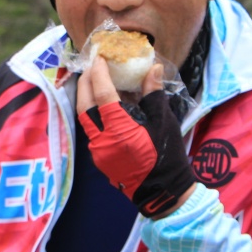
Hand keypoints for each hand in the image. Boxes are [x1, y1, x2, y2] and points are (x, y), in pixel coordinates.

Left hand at [77, 58, 195, 217]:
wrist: (162, 193)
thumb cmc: (167, 157)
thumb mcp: (164, 123)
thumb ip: (153, 95)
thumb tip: (152, 68)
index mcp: (120, 131)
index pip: (103, 96)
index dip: (100, 74)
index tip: (100, 58)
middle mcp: (103, 141)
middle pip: (85, 106)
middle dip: (85, 83)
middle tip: (92, 67)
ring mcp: (99, 151)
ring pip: (85, 119)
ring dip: (87, 99)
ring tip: (94, 83)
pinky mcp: (100, 158)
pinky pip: (92, 131)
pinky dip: (95, 114)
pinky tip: (104, 107)